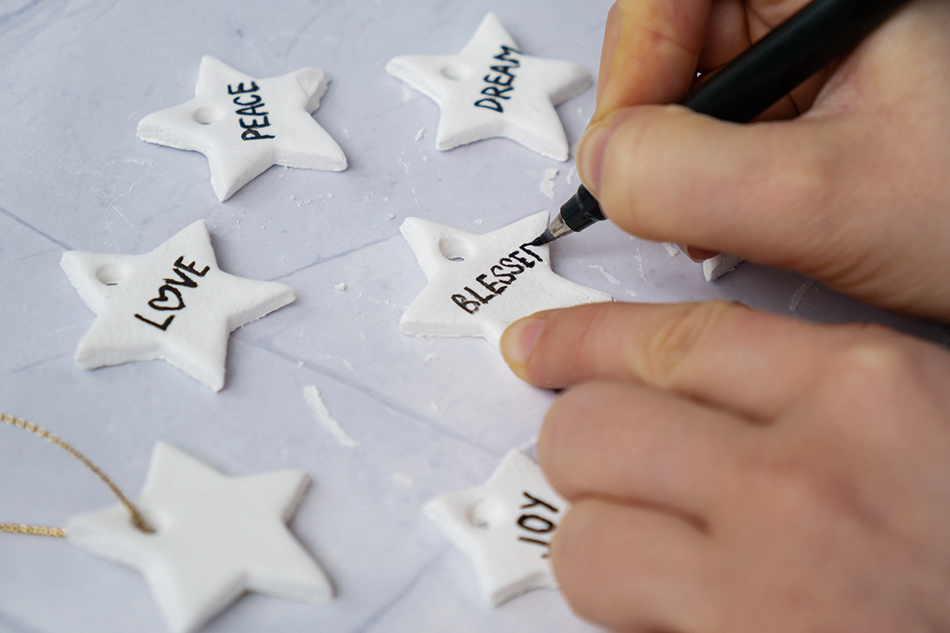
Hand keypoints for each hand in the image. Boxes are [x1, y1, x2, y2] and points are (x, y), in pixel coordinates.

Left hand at [501, 301, 949, 631]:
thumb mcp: (931, 429)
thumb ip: (818, 397)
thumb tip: (691, 388)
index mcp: (869, 390)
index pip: (669, 337)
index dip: (582, 340)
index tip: (537, 346)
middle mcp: (806, 475)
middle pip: (594, 425)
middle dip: (583, 446)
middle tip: (612, 470)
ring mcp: (767, 581)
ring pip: (584, 532)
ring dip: (603, 542)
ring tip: (663, 560)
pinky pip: (613, 620)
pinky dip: (628, 613)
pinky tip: (683, 613)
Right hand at [578, 0, 949, 320]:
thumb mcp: (824, 198)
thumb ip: (690, 175)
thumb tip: (603, 164)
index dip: (632, 72)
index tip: (625, 154)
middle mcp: (813, 18)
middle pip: (669, 48)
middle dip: (654, 134)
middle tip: (669, 197)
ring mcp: (809, 66)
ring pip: (688, 99)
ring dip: (681, 170)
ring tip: (722, 218)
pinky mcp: (805, 115)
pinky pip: (718, 137)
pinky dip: (710, 189)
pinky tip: (743, 219)